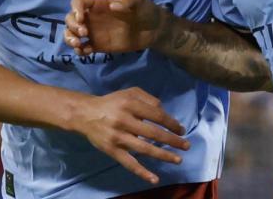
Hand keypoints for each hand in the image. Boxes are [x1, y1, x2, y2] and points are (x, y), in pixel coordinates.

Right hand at [65, 0, 163, 54]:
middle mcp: (92, 16)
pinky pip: (82, 48)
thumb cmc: (145, 9)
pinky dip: (79, 51)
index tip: (81, 17)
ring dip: (70, 39)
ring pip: (72, 34)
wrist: (153, 29)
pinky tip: (85, 52)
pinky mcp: (97, 45)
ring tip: (78, 45)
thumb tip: (113, 6)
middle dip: (72, 26)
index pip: (78, 2)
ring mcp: (94, 31)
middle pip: (70, 18)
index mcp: (98, 2)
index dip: (75, 8)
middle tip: (84, 32)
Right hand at [72, 87, 189, 183]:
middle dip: (172, 140)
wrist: (85, 114)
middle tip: (186, 146)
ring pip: (144, 149)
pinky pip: (129, 163)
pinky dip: (142, 172)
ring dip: (163, 155)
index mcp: (130, 104)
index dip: (171, 123)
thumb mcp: (130, 92)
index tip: (181, 130)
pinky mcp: (112, 150)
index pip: (156, 115)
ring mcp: (118, 137)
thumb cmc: (112, 102)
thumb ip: (148, 99)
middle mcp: (125, 120)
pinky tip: (155, 178)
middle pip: (153, 133)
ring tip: (178, 159)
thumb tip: (164, 113)